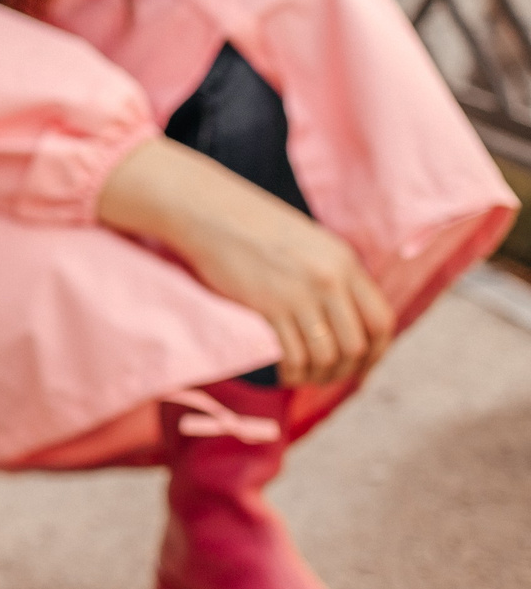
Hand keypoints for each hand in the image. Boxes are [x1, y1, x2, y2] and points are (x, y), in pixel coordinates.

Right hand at [98, 134, 394, 387]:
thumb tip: (345, 318)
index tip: (361, 367)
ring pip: (327, 355)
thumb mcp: (307, 242)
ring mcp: (301, 293)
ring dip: (317, 375)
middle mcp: (330, 278)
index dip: (377, 352)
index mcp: (344, 261)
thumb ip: (331, 275)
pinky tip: (283, 372)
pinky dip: (292, 372)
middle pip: (358, 345)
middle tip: (327, 377)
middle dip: (347, 371)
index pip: (382, 320)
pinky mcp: (270, 305)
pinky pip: (294, 355)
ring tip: (302, 376)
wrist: (206, 210)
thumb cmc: (250, 226)